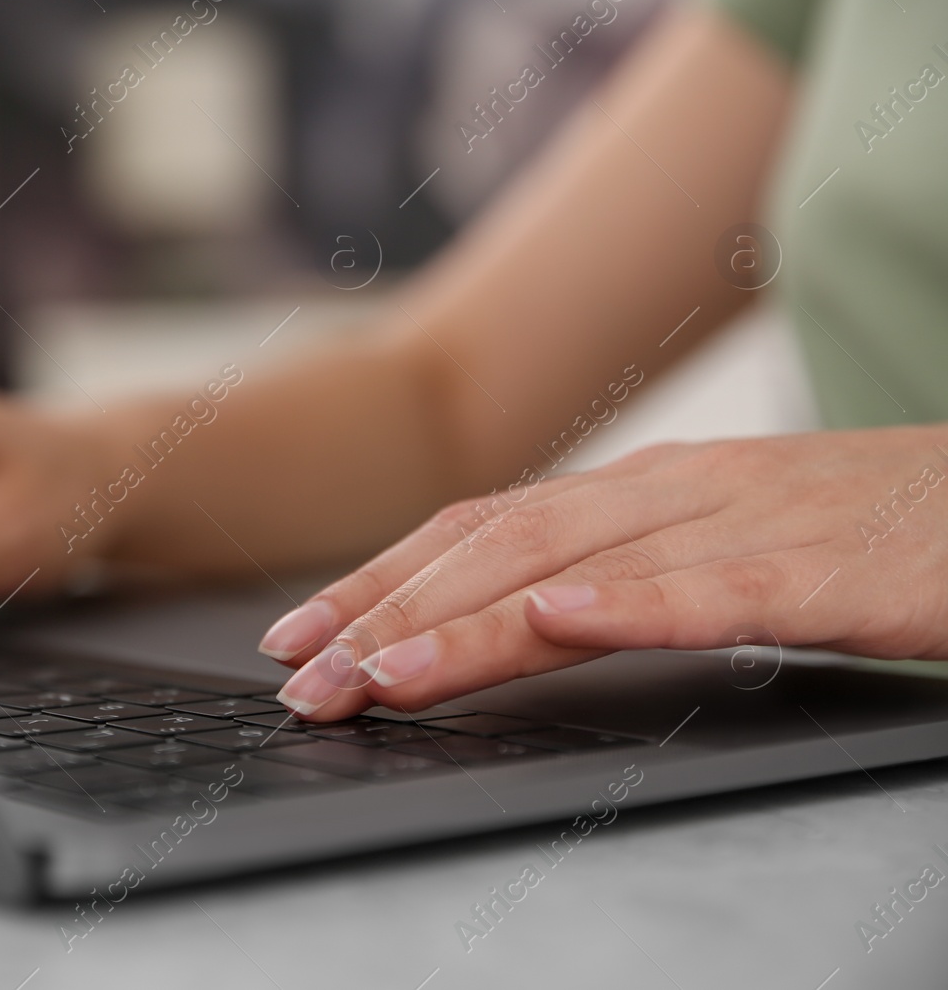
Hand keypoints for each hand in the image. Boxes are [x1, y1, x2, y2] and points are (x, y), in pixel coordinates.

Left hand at [257, 428, 947, 720]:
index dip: (380, 579)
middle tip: (304, 677)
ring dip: (467, 624)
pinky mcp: (832, 569)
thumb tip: (516, 617)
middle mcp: (675, 492)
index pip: (480, 529)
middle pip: (500, 548)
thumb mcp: (720, 540)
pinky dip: (633, 604)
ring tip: (381, 672)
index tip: (300, 634)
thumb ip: (623, 570)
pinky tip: (560, 623)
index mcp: (644, 489)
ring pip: (580, 569)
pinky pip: (720, 589)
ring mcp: (750, 522)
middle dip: (387, 614)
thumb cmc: (867, 528)